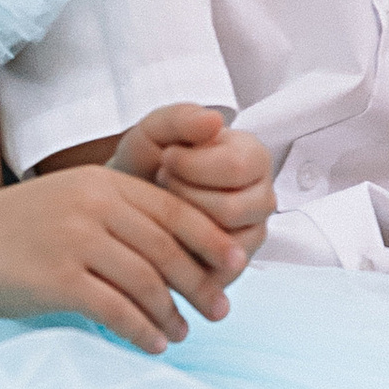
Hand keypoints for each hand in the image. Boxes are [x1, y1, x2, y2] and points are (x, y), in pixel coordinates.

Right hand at [0, 165, 252, 351]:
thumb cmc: (9, 232)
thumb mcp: (66, 202)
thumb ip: (114, 215)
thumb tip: (173, 252)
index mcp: (100, 181)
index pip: (174, 211)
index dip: (210, 241)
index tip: (235, 267)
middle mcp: (93, 205)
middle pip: (169, 250)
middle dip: (202, 283)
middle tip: (221, 309)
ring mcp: (75, 242)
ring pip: (147, 284)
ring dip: (173, 314)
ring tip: (183, 333)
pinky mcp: (59, 281)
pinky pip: (118, 312)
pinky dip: (143, 332)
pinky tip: (154, 343)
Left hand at [110, 102, 275, 254]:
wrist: (127, 200)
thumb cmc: (147, 162)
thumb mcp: (154, 130)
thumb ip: (182, 118)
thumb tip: (216, 120)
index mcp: (253, 157)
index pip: (235, 167)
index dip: (190, 165)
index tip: (166, 158)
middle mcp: (261, 197)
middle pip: (231, 209)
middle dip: (183, 197)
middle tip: (163, 184)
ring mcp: (252, 233)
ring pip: (224, 242)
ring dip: (182, 225)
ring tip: (165, 205)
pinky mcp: (235, 265)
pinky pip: (216, 270)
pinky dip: (185, 253)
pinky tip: (168, 232)